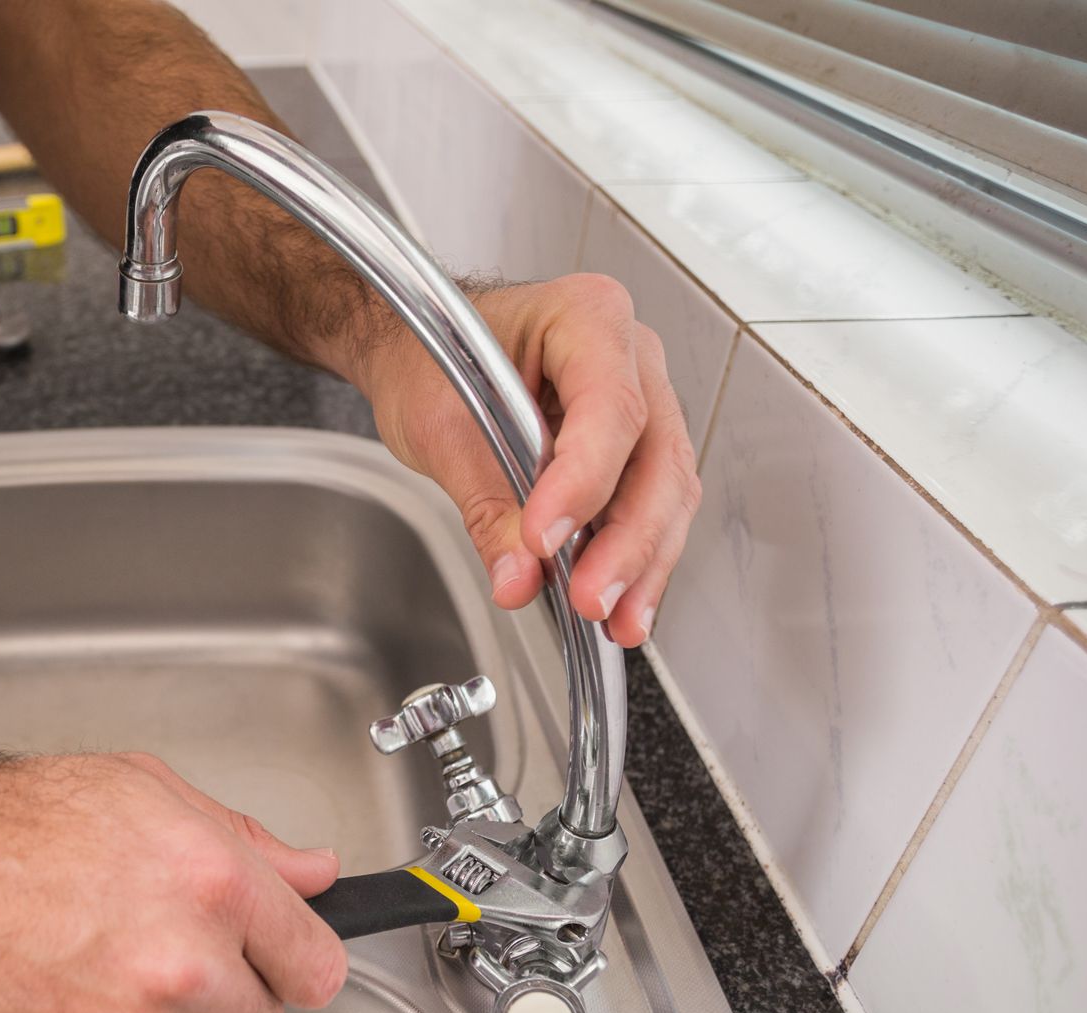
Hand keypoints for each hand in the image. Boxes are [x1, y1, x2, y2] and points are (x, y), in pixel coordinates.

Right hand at [0, 750, 347, 1012]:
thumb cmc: (1, 820)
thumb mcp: (141, 789)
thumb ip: (244, 841)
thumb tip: (312, 874)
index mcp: (212, 883)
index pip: (316, 966)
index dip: (298, 961)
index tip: (284, 961)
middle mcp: (179, 964)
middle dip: (216, 987)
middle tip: (147, 940)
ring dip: (136, 1011)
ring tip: (68, 947)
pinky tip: (34, 983)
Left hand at [347, 274, 699, 646]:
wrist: (420, 347)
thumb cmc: (430, 355)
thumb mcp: (440, 427)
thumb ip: (486, 504)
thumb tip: (519, 576)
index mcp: (587, 317)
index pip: (608, 408)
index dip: (583, 481)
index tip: (545, 539)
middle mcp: (631, 355)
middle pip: (654, 457)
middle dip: (626, 541)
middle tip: (592, 599)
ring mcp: (643, 401)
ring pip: (666, 490)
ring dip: (642, 562)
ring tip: (614, 621)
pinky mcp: (634, 450)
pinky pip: (649, 506)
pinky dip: (634, 559)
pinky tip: (619, 607)